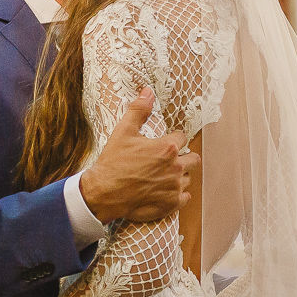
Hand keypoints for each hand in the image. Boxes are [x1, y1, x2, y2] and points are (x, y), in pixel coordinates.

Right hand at [77, 91, 194, 224]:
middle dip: (183, 157)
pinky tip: (165, 191)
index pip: (182, 137)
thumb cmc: (113, 162)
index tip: (163, 144)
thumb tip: (148, 91)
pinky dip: (178, 194)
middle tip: (168, 161)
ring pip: (188, 178)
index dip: (173, 139)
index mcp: (167, 148)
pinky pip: (185, 198)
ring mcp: (174, 187)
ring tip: (163, 176)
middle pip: (193, 159)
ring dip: (180, 176)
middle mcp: (175, 167)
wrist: (104, 193)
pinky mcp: (171, 204)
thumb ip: (139, 110)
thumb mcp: (123, 131)